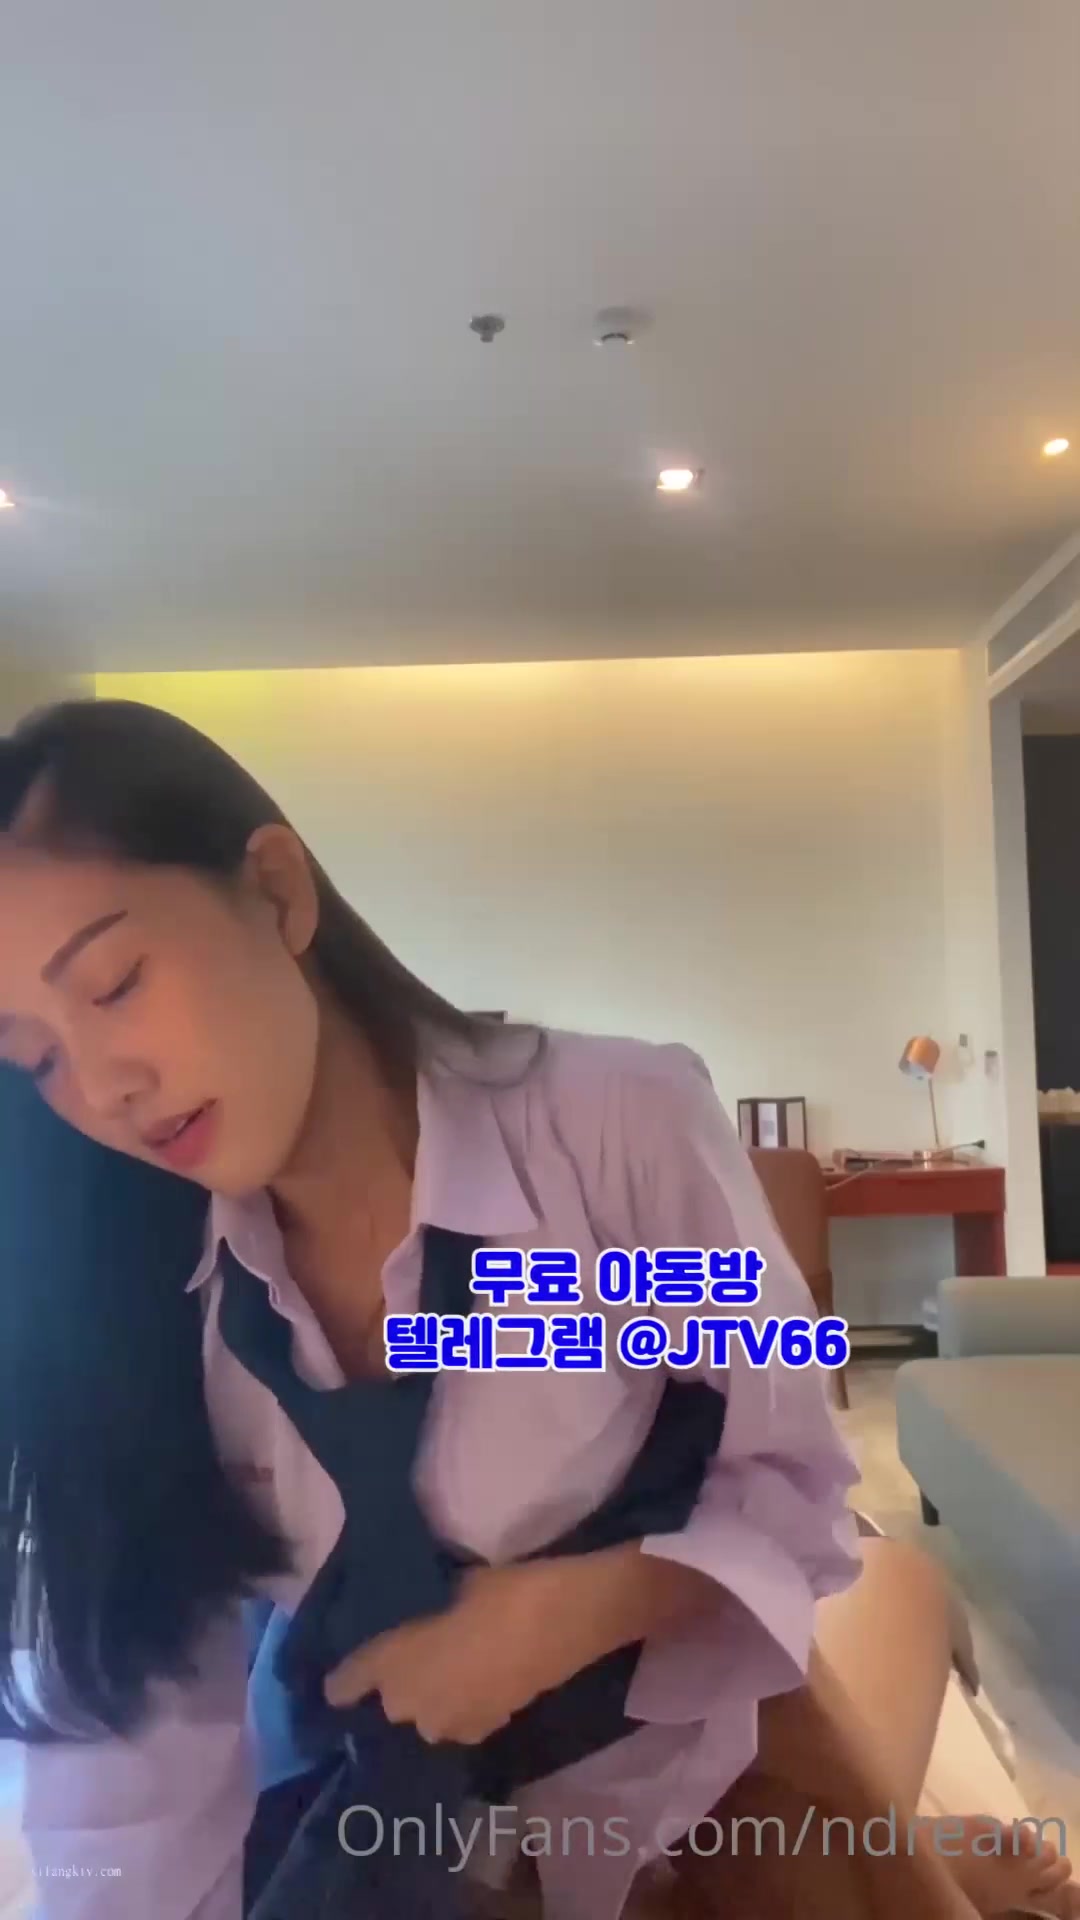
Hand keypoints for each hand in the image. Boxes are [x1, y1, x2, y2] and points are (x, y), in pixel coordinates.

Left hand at [323, 1559, 574, 1745]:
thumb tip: (425, 1611)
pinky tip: (481, 1680)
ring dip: (432, 1697)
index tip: (339, 1680)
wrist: (565, 1623)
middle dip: (398, 1683)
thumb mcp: (457, 1585)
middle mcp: (411, 1702)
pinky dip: (463, 1705)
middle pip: (390, 1701)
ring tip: (451, 1667)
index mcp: (394, 1662)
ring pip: (425, 1715)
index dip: (341, 1683)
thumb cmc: (504, 1592)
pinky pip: (459, 1721)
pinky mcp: (485, 1729)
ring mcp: (449, 1723)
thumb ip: (428, 1610)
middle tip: (417, 1652)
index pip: (346, 1684)